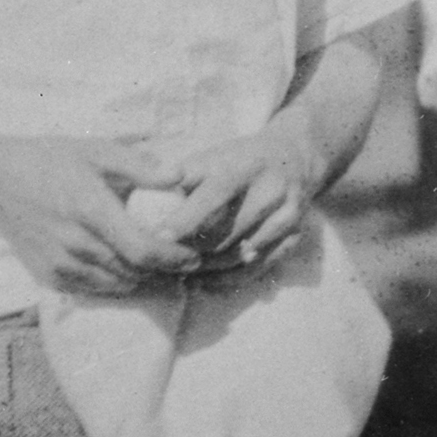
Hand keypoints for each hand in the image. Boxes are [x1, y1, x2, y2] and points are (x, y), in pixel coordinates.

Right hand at [0, 135, 199, 297]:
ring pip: (115, 284)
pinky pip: (92, 289)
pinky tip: (126, 268)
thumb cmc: (51, 161)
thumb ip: (141, 166)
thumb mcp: (97, 151)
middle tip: (184, 262)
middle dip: (165, 270)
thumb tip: (180, 174)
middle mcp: (74, 243)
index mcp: (90, 209)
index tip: (192, 256)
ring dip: (142, 278)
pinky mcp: (48, 276)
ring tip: (160, 266)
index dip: (172, 258)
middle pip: (133, 271)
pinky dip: (115, 283)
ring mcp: (59, 264)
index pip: (142, 249)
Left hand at [150, 128, 322, 274]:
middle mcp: (271, 189)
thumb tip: (139, 199)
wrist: (294, 156)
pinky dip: (231, 278)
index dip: (187, 218)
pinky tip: (207, 280)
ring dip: (208, 267)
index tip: (160, 236)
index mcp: (245, 165)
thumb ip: (180, 177)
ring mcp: (287, 214)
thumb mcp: (212, 156)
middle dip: (192, 250)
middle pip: (226, 232)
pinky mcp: (297, 235)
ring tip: (181, 271)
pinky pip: (260, 267)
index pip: (215, 195)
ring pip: (240, 254)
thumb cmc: (238, 160)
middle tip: (163, 261)